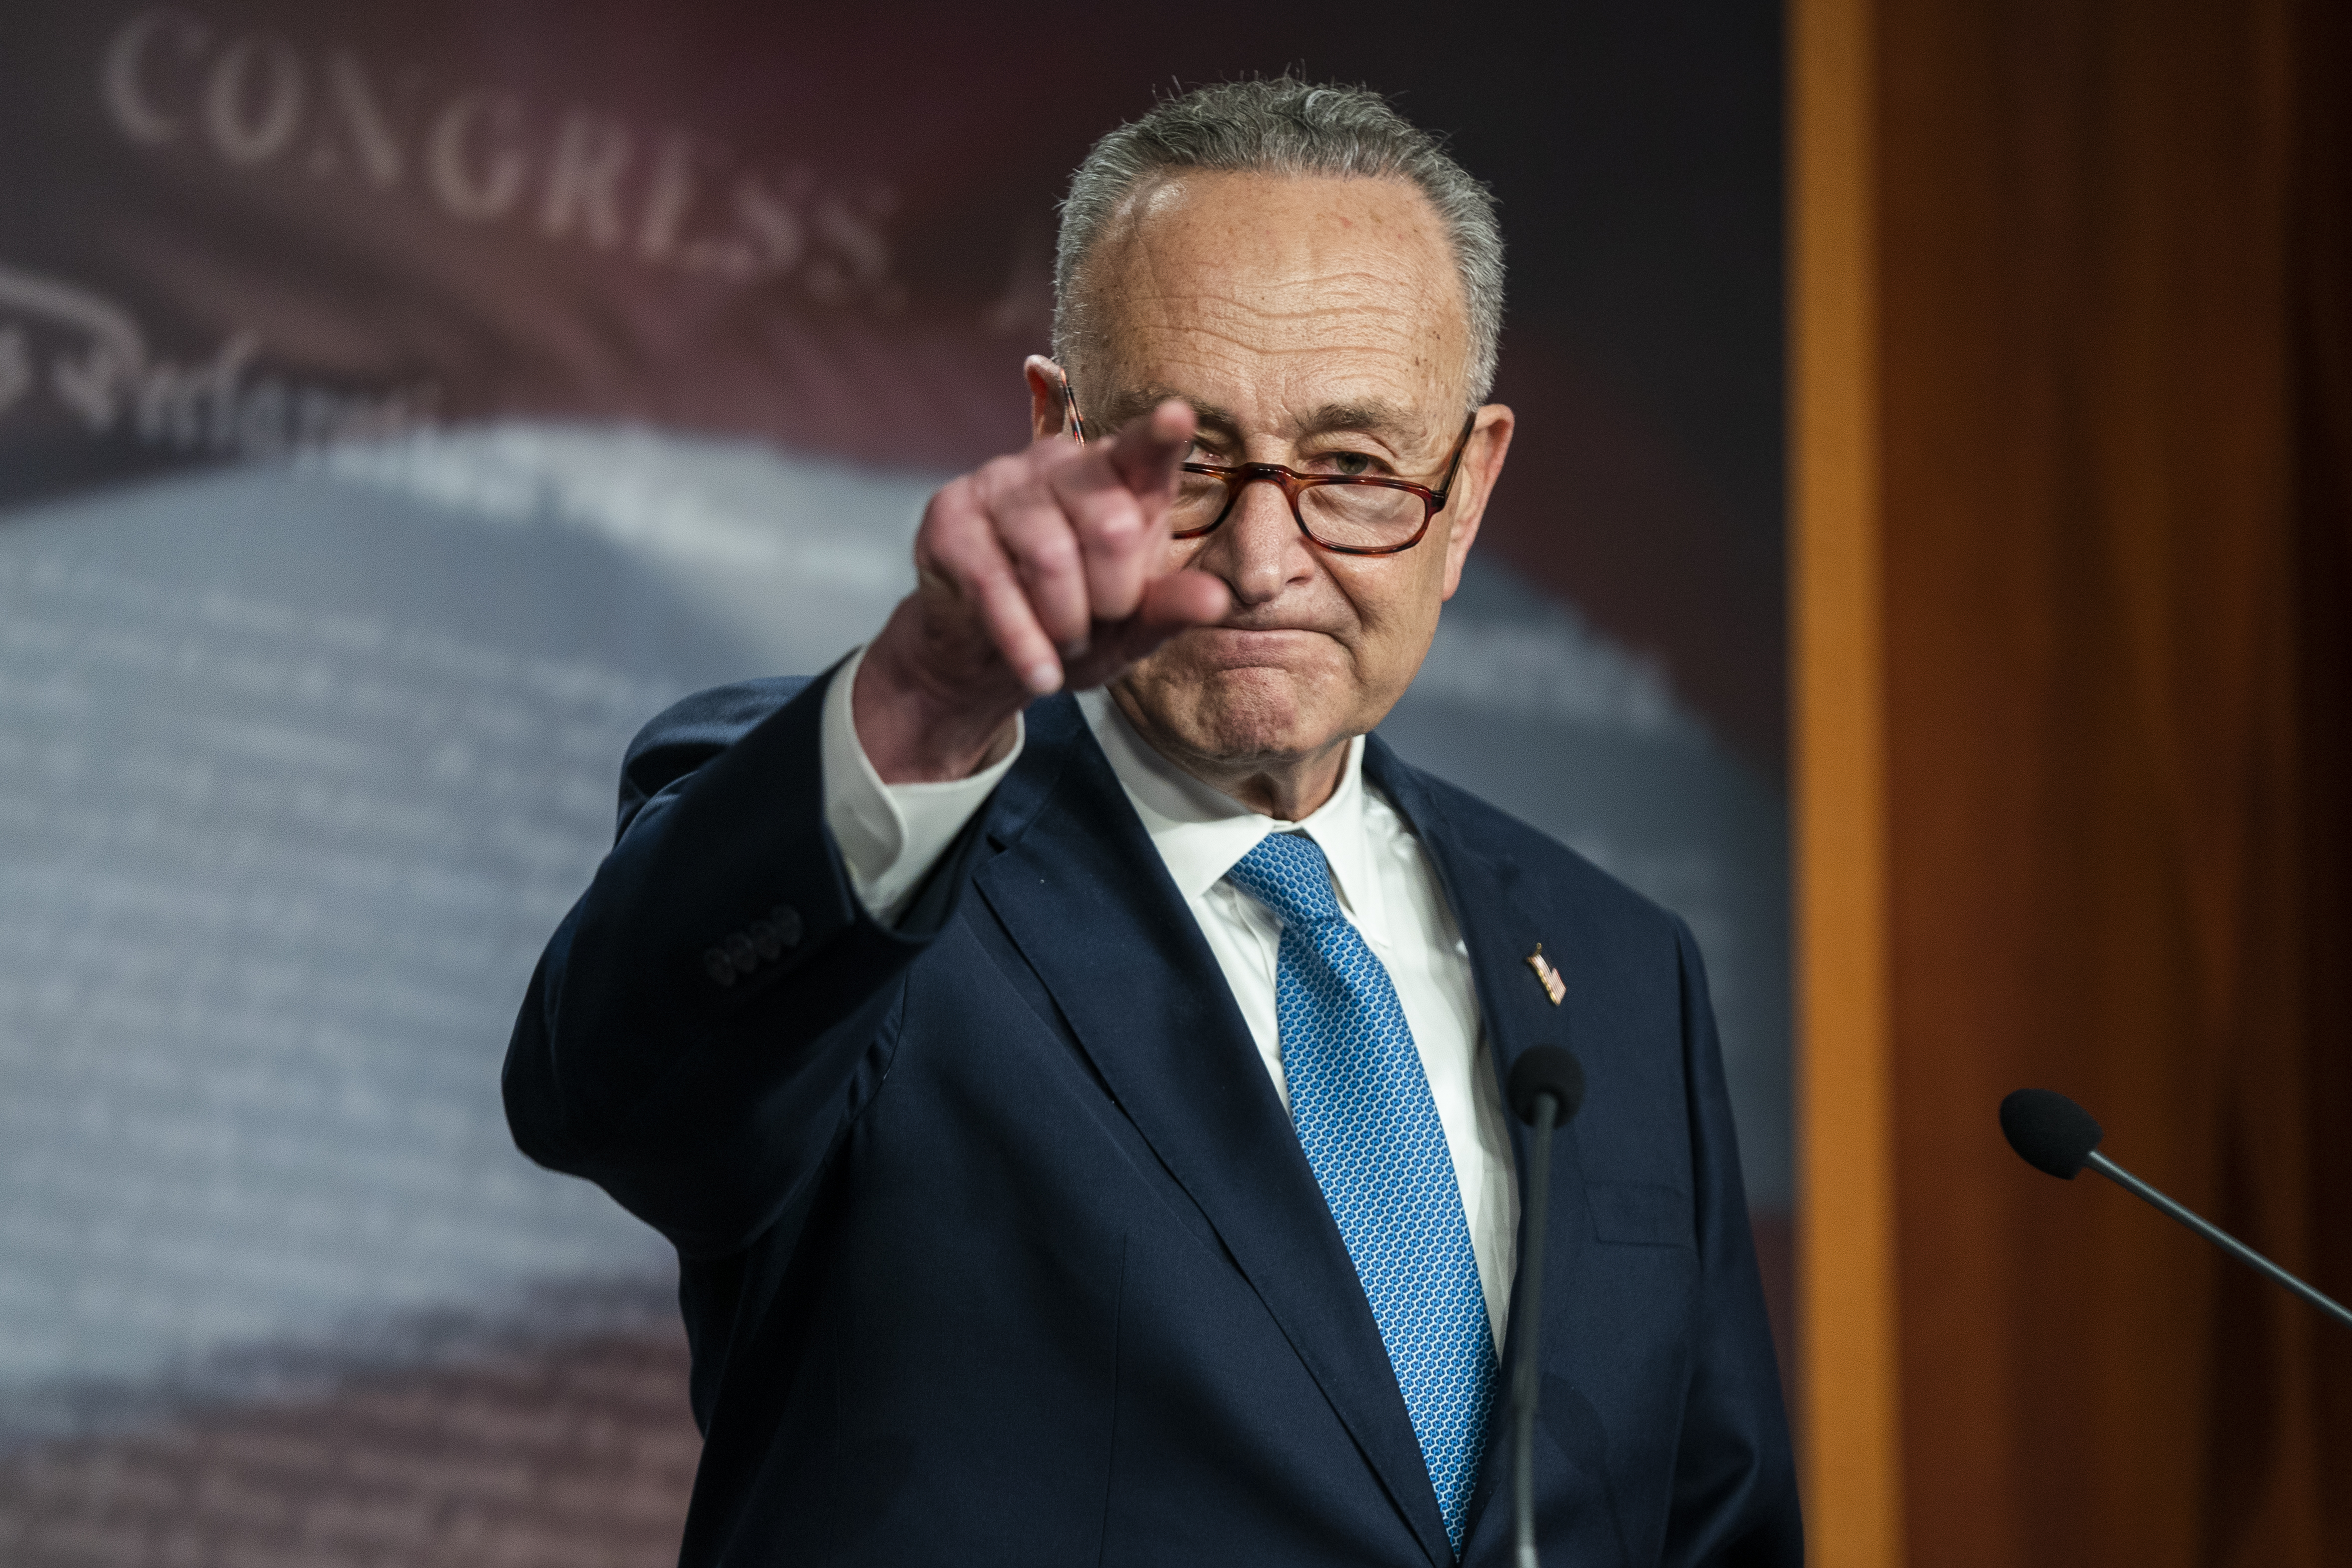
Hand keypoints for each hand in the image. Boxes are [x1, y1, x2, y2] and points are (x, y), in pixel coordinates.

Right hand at [853, 398, 1232, 782]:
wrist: (983, 655)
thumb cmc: (1072, 626)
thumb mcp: (1130, 628)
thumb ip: (1171, 608)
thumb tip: (1219, 601)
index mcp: (1118, 476)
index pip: (1144, 449)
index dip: (1159, 435)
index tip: (1178, 416)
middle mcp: (1060, 463)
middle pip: (1111, 525)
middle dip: (1112, 599)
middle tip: (1095, 621)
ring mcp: (999, 482)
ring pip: (1051, 558)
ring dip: (1065, 625)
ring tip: (1062, 641)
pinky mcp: (950, 517)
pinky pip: (994, 584)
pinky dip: (1023, 643)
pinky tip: (1038, 673)